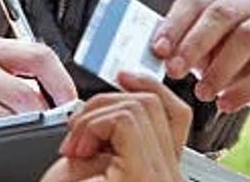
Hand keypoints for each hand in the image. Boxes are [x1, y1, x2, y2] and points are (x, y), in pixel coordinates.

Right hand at [0, 35, 77, 132]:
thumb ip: (18, 79)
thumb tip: (62, 98)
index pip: (40, 55)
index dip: (62, 83)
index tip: (69, 105)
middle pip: (27, 93)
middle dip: (40, 119)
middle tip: (40, 130)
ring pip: (9, 116)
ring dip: (16, 132)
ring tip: (6, 136)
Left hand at [39, 72, 190, 181]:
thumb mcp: (90, 162)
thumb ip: (112, 134)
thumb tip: (118, 99)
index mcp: (160, 173)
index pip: (175, 115)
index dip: (149, 87)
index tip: (124, 77)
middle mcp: (169, 178)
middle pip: (154, 105)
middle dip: (105, 105)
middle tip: (77, 137)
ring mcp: (162, 179)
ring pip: (140, 107)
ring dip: (93, 118)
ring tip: (74, 150)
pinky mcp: (145, 176)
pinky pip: (125, 120)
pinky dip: (93, 125)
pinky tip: (77, 152)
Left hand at [152, 0, 249, 121]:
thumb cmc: (239, 66)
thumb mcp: (205, 55)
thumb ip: (182, 47)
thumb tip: (152, 50)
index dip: (174, 24)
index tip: (158, 50)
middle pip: (222, 12)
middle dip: (193, 44)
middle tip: (174, 72)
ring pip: (247, 36)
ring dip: (219, 69)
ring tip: (203, 93)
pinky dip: (244, 89)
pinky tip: (227, 103)